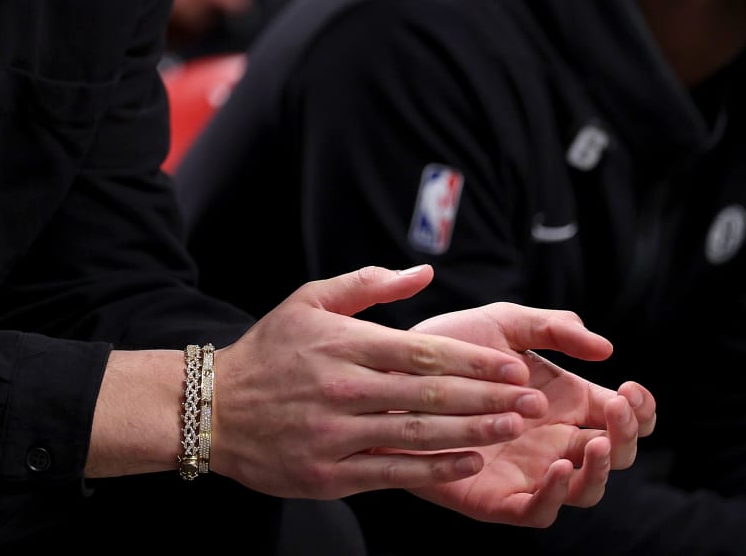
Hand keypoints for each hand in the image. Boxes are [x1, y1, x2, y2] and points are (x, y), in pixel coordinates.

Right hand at [208, 265, 550, 497]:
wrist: (213, 409)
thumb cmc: (269, 352)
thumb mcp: (308, 300)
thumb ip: (368, 283)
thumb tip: (424, 272)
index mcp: (342, 344)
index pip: (423, 352)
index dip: (475, 362)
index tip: (515, 367)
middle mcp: (343, 388)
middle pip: (432, 393)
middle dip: (490, 398)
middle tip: (533, 401)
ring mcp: (338, 433)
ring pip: (421, 433)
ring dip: (475, 432)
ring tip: (514, 428)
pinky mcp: (331, 473)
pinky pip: (397, 472)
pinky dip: (438, 467)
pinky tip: (470, 460)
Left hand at [404, 302, 656, 526]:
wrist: (390, 372)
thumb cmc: (447, 348)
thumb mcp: (503, 324)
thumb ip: (553, 326)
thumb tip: (606, 347)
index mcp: (565, 403)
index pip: (622, 417)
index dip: (640, 410)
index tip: (631, 389)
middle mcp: (553, 440)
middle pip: (613, 454)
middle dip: (626, 434)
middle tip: (618, 408)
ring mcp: (528, 471)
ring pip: (584, 488)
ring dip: (599, 469)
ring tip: (594, 441)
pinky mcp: (497, 496)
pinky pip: (538, 511)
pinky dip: (555, 496)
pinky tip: (557, 467)